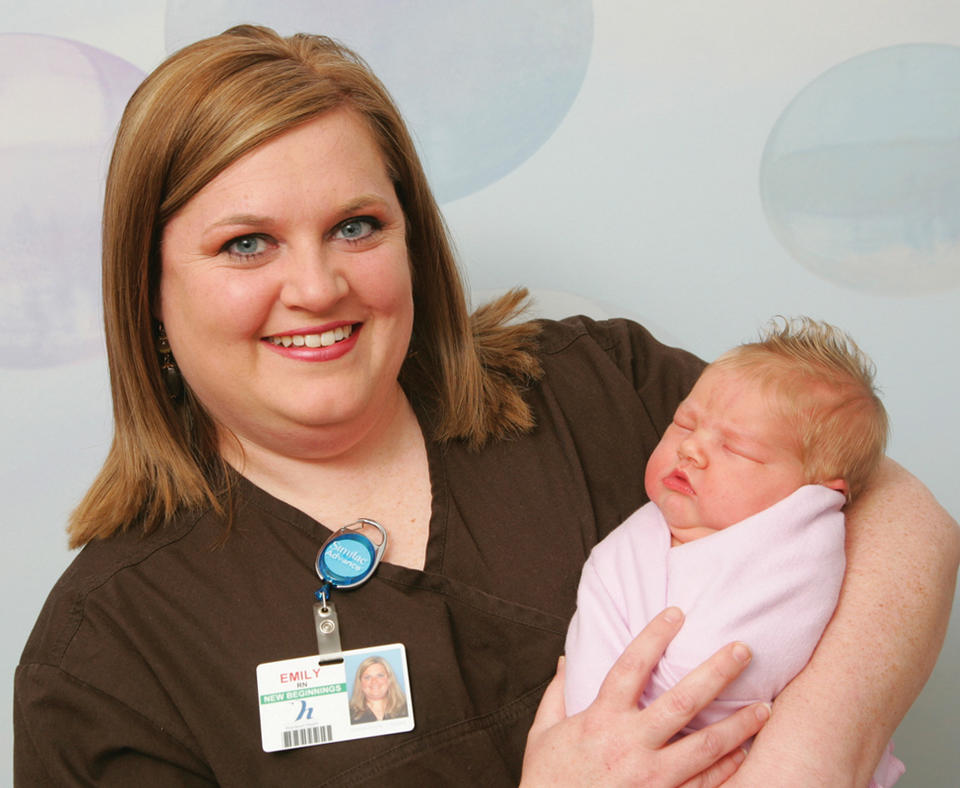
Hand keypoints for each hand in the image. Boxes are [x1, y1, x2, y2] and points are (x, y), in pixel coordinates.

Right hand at [521, 608, 770, 786]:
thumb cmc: (546, 781)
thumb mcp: (542, 734)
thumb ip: (556, 695)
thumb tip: (565, 660)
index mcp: (599, 719)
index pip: (631, 666)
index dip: (654, 636)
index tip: (677, 612)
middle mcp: (629, 745)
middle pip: (682, 702)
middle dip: (716, 672)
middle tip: (743, 649)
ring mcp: (649, 779)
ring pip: (705, 747)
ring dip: (738, 725)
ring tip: (764, 707)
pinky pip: (702, 785)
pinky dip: (726, 768)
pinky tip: (745, 752)